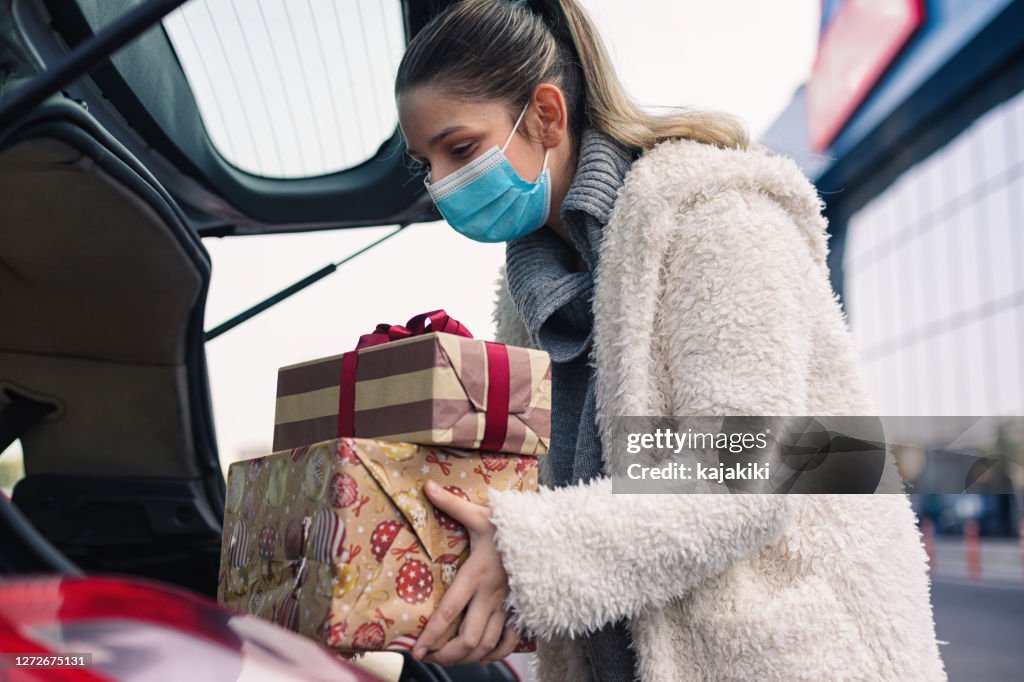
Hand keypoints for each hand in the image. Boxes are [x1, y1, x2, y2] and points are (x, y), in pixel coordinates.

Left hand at [412, 479, 521, 664]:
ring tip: (448, 659)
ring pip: (488, 644)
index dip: (431, 634)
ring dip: (467, 657)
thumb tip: (426, 486)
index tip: (415, 650)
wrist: (551, 533)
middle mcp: (490, 596)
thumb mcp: (479, 514)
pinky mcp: (520, 608)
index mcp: (476, 575)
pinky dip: (496, 654)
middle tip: (429, 658)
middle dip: (446, 655)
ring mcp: (507, 605)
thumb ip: (451, 503)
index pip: (449, 611)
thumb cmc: (511, 524)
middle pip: (469, 638)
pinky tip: (484, 656)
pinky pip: (510, 641)